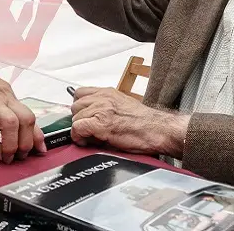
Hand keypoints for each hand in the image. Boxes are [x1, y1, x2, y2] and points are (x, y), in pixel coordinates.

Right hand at [0, 46, 44, 163]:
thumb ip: (0, 108)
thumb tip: (6, 126)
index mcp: (8, 96)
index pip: (30, 116)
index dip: (37, 135)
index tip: (40, 150)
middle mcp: (4, 97)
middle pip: (27, 119)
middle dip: (27, 143)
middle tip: (20, 157)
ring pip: (11, 123)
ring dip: (12, 145)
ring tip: (7, 158)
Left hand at [70, 87, 187, 156]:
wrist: (159, 130)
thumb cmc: (145, 123)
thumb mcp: (123, 106)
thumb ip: (106, 107)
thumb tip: (91, 118)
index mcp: (108, 93)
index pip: (80, 93)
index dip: (80, 107)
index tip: (83, 117)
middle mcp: (103, 98)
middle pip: (75, 105)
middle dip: (79, 119)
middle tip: (88, 130)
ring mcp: (101, 109)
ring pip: (75, 117)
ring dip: (80, 129)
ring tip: (90, 137)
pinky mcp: (101, 124)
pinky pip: (78, 128)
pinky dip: (79, 136)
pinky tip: (86, 141)